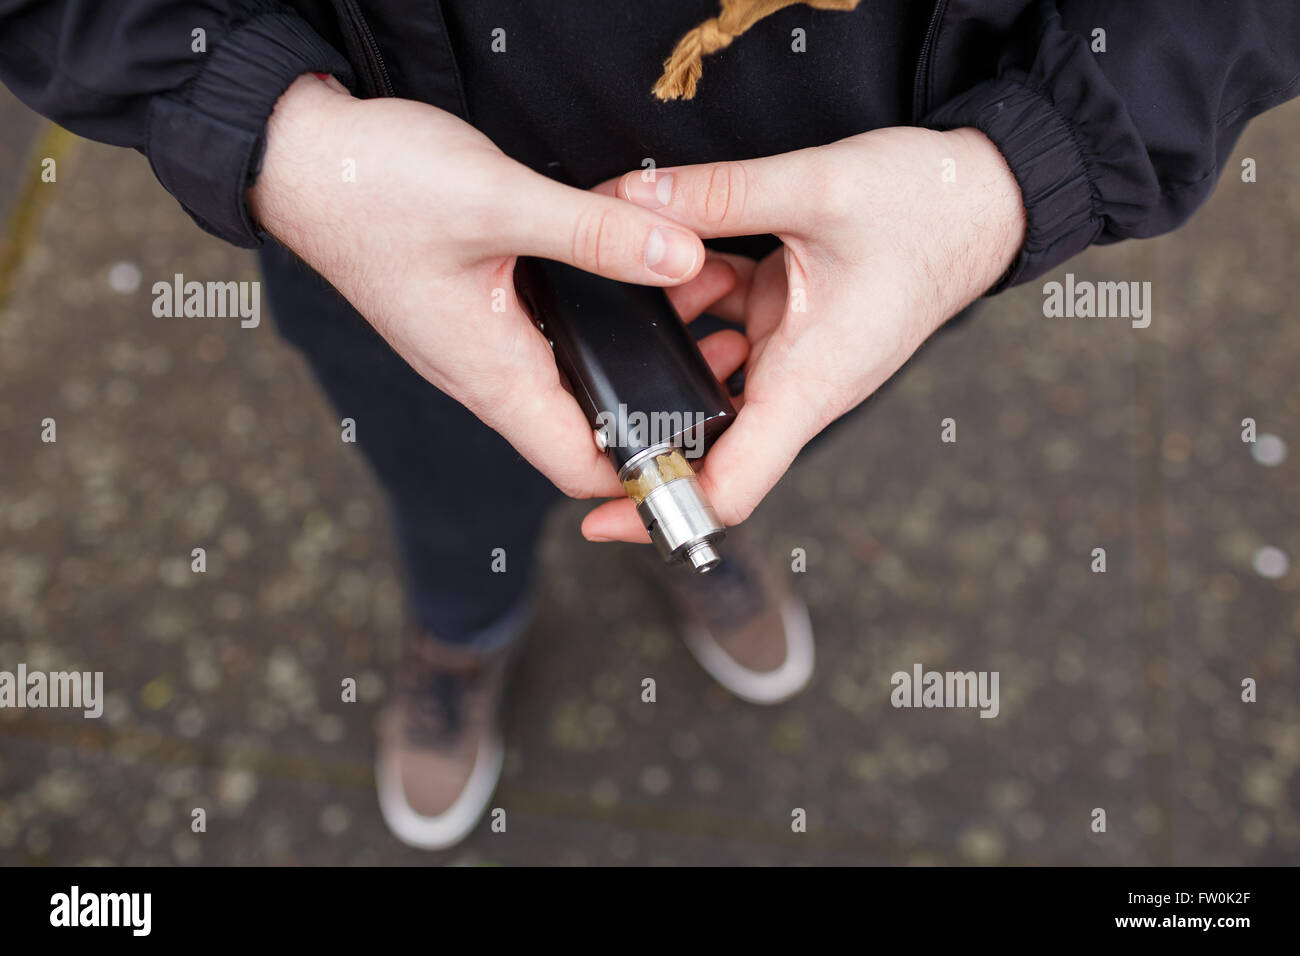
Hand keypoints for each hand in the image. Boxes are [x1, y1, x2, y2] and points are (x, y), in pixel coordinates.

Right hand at [247, 73, 716, 498]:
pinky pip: (553, 338)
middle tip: (723, 355)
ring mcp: (481, 344)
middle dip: (659, 403)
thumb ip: (595, 233)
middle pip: (587, 429)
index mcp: (492, 374)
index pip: (581, 467)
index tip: (706, 445)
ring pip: (574, 378)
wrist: (300, 157)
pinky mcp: (479, 310)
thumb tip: (682, 256)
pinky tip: (639, 274)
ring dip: (634, 356)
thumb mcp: (498, 202)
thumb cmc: (375, 189)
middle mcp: (486, 374)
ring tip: (700, 306)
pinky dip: (603, 320)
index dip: (646, 474)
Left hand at [580, 126, 1025, 541]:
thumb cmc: (929, 211)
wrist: (988, 199)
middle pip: (706, 440)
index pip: (732, 487)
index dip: (661, 510)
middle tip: (580, 386)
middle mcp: (800, 384)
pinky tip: (683, 256)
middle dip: (642, 417)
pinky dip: (696, 300)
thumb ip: (719, 195)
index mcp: (811, 384)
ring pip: (707, 376)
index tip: (598, 516)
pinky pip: (726, 329)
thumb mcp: (818, 189)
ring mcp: (794, 356)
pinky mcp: (791, 323)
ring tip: (638, 285)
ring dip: (668, 339)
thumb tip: (628, 199)